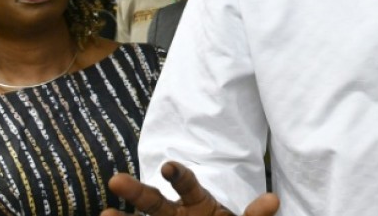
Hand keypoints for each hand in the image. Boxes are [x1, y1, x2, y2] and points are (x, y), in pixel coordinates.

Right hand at [101, 161, 279, 215]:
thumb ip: (254, 215)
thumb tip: (273, 200)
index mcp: (197, 201)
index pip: (187, 184)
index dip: (178, 175)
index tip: (168, 167)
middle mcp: (174, 213)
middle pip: (153, 201)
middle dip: (136, 190)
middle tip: (116, 180)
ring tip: (104, 214)